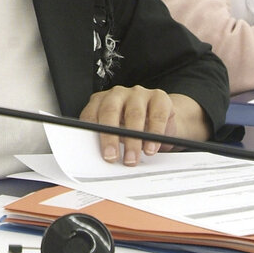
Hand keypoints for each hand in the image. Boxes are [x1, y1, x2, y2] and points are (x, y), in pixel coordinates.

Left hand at [80, 86, 204, 165]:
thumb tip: (103, 158)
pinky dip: (155, 133)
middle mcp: (117, 94)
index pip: (91, 115)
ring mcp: (138, 94)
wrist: (162, 117)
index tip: (96, 151)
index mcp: (100, 101)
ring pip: (134, 114)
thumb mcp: (116, 134)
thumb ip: (107, 141)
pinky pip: (157, 115)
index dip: (92, 134)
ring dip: (133, 140)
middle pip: (110, 111)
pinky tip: (151, 146)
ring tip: (133, 158)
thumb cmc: (132, 126)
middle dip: (110, 137)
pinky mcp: (158, 98)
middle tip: (112, 156)